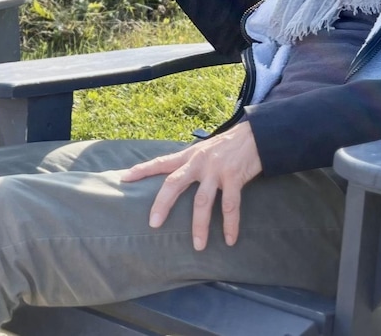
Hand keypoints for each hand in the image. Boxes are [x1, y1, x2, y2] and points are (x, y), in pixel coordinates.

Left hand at [122, 122, 261, 250]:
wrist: (256, 134)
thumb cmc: (228, 145)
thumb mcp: (204, 150)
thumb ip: (190, 163)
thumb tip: (176, 178)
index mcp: (189, 156)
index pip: (160, 162)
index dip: (142, 170)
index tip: (123, 179)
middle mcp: (198, 162)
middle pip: (174, 183)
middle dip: (163, 204)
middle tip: (154, 224)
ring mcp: (216, 170)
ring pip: (203, 201)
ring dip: (200, 225)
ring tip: (198, 246)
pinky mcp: (234, 177)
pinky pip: (231, 206)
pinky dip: (230, 225)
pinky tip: (230, 240)